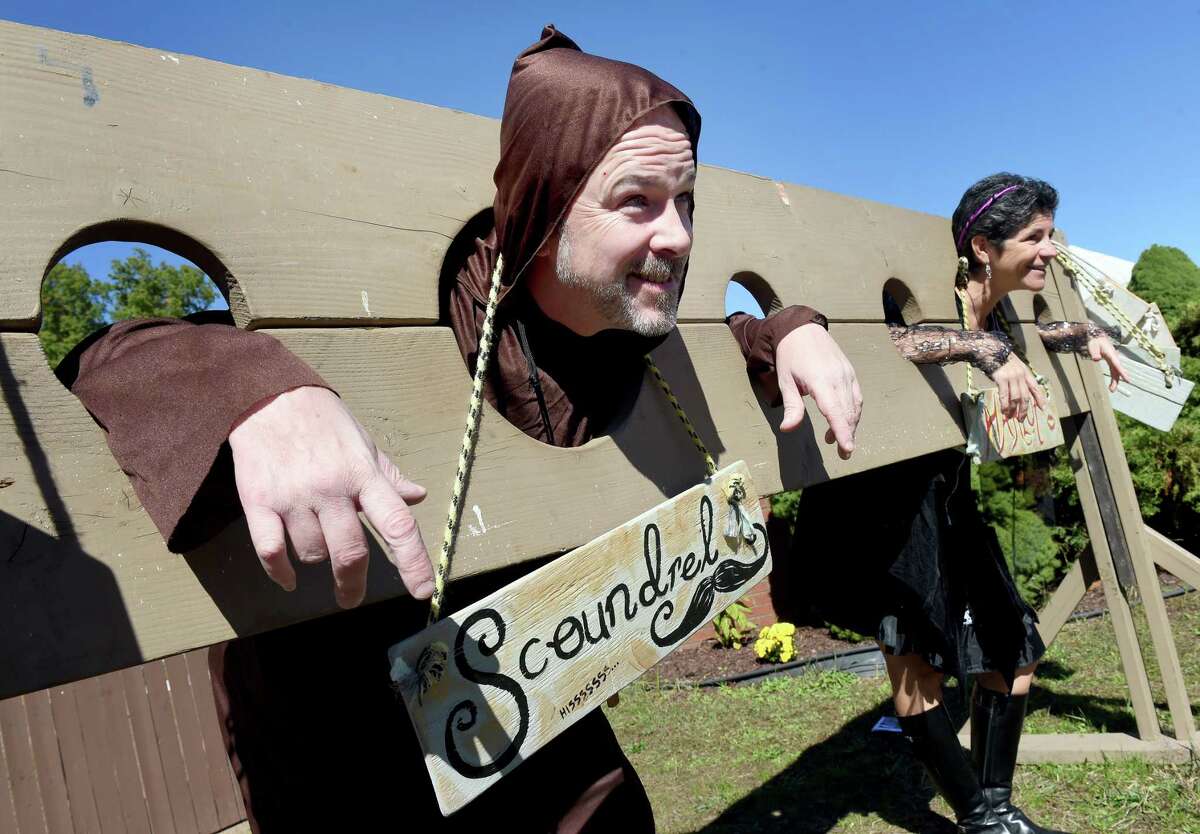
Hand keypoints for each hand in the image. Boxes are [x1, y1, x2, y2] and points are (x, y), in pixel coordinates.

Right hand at [228, 386, 431, 607]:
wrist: (267, 397)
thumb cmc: (323, 422)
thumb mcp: (363, 443)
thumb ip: (388, 476)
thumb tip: (418, 495)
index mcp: (363, 474)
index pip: (397, 524)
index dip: (413, 561)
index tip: (422, 590)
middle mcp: (331, 488)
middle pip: (350, 553)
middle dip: (353, 584)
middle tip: (350, 597)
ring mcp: (294, 497)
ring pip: (312, 554)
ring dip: (316, 560)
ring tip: (315, 544)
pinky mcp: (259, 502)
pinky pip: (271, 552)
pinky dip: (280, 572)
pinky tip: (288, 578)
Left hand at [775, 323, 862, 458]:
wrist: (802, 329)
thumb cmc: (790, 356)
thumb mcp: (785, 381)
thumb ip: (792, 407)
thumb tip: (788, 429)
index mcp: (820, 381)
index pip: (835, 411)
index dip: (842, 431)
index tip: (847, 448)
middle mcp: (838, 378)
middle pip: (848, 412)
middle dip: (847, 435)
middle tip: (843, 454)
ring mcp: (847, 374)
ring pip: (855, 406)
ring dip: (850, 425)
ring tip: (837, 441)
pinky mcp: (850, 372)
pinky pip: (856, 397)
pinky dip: (853, 412)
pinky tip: (844, 421)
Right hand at [989, 354, 1045, 421]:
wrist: (991, 350)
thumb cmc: (1001, 359)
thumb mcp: (1014, 367)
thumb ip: (1018, 378)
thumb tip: (1018, 393)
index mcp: (1026, 372)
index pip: (1035, 387)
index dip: (1040, 399)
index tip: (1043, 408)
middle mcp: (1021, 375)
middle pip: (1026, 396)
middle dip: (1024, 409)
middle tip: (1021, 419)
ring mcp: (1012, 377)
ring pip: (1016, 398)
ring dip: (1013, 410)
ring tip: (1011, 417)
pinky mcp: (1002, 379)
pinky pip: (1004, 396)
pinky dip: (1005, 405)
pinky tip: (1004, 411)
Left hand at [1087, 333, 1129, 391]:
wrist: (1097, 336)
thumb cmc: (1095, 341)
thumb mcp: (1092, 346)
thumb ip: (1094, 352)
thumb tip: (1096, 359)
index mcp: (1111, 354)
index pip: (1117, 365)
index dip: (1122, 373)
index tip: (1128, 380)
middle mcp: (1114, 358)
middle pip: (1117, 370)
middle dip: (1117, 380)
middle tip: (1112, 390)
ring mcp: (1113, 360)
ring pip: (1116, 372)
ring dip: (1115, 381)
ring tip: (1111, 390)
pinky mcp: (1111, 361)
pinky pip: (1114, 371)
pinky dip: (1114, 377)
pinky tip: (1112, 384)